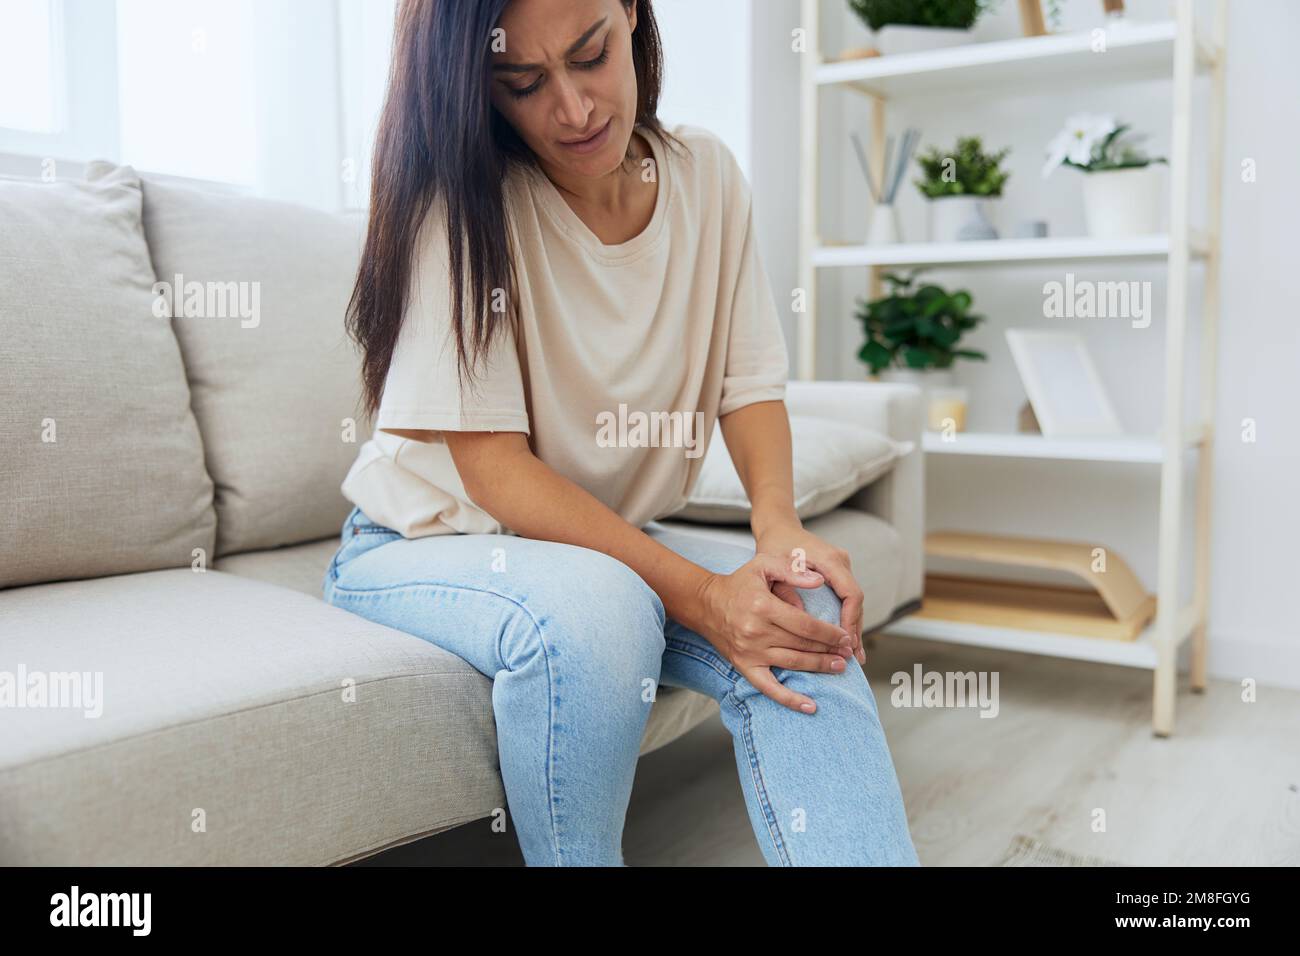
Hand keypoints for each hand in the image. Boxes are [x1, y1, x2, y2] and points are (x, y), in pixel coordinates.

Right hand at [695, 555, 857, 713]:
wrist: (706, 604)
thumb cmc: (739, 583)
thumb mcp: (764, 565)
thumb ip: (792, 570)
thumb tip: (820, 581)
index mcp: (764, 606)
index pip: (806, 625)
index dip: (829, 633)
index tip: (844, 636)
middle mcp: (756, 632)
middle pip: (803, 645)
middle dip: (830, 650)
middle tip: (848, 653)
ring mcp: (750, 652)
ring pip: (793, 663)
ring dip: (819, 667)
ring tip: (839, 667)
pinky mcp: (744, 666)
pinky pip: (769, 688)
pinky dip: (790, 700)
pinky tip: (810, 706)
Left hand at [753, 521, 865, 665]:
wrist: (778, 527)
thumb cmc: (774, 545)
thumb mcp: (773, 564)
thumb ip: (786, 587)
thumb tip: (800, 615)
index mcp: (829, 559)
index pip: (850, 594)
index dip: (850, 620)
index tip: (844, 642)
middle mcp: (840, 561)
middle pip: (856, 601)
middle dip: (855, 630)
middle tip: (853, 658)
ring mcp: (842, 566)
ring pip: (854, 601)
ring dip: (854, 627)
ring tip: (853, 656)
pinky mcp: (838, 572)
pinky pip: (847, 598)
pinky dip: (847, 618)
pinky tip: (846, 639)